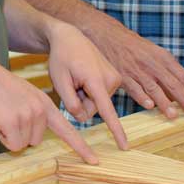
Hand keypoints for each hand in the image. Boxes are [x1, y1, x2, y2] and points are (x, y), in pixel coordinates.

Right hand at [0, 56, 98, 163]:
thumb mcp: (24, 96)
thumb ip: (35, 113)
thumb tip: (33, 138)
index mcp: (46, 103)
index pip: (67, 129)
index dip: (81, 147)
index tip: (94, 161)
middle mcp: (42, 109)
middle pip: (35, 141)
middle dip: (20, 134)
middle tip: (7, 114)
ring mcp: (29, 115)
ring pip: (22, 145)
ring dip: (9, 135)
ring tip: (1, 113)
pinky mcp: (14, 121)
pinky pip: (11, 145)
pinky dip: (2, 136)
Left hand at [46, 21, 127, 149]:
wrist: (70, 37)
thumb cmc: (62, 58)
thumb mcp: (59, 81)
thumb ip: (71, 103)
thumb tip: (83, 118)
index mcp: (97, 80)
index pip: (108, 111)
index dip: (116, 131)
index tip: (125, 146)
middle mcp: (111, 79)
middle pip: (94, 109)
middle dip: (80, 102)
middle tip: (71, 82)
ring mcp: (115, 78)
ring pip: (97, 104)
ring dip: (84, 96)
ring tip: (77, 77)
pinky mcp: (115, 79)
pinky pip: (100, 96)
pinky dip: (89, 91)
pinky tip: (83, 77)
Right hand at [88, 20, 183, 121]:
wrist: (111, 36)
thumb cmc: (136, 48)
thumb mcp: (156, 54)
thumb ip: (168, 72)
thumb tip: (182, 93)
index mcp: (164, 58)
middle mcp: (153, 64)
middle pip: (173, 85)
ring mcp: (138, 70)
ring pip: (154, 88)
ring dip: (165, 103)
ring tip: (174, 115)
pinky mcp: (123, 76)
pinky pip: (134, 88)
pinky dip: (142, 97)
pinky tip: (149, 106)